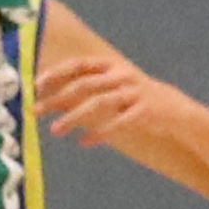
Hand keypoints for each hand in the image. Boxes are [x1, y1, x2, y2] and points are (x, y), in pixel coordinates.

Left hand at [34, 39, 169, 147]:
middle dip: (57, 98)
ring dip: (73, 117)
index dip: (56, 73)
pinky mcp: (145, 112)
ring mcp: (134, 92)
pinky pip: (118, 123)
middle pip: (84, 85)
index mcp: (111, 66)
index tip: (35, 86)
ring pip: (99, 103)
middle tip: (35, 112)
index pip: (78, 65)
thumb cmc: (132, 99)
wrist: (173, 109)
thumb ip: (82, 93)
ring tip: (55, 130)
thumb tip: (48, 102)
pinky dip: (99, 133)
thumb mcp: (109, 89)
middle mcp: (121, 75)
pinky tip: (83, 142)